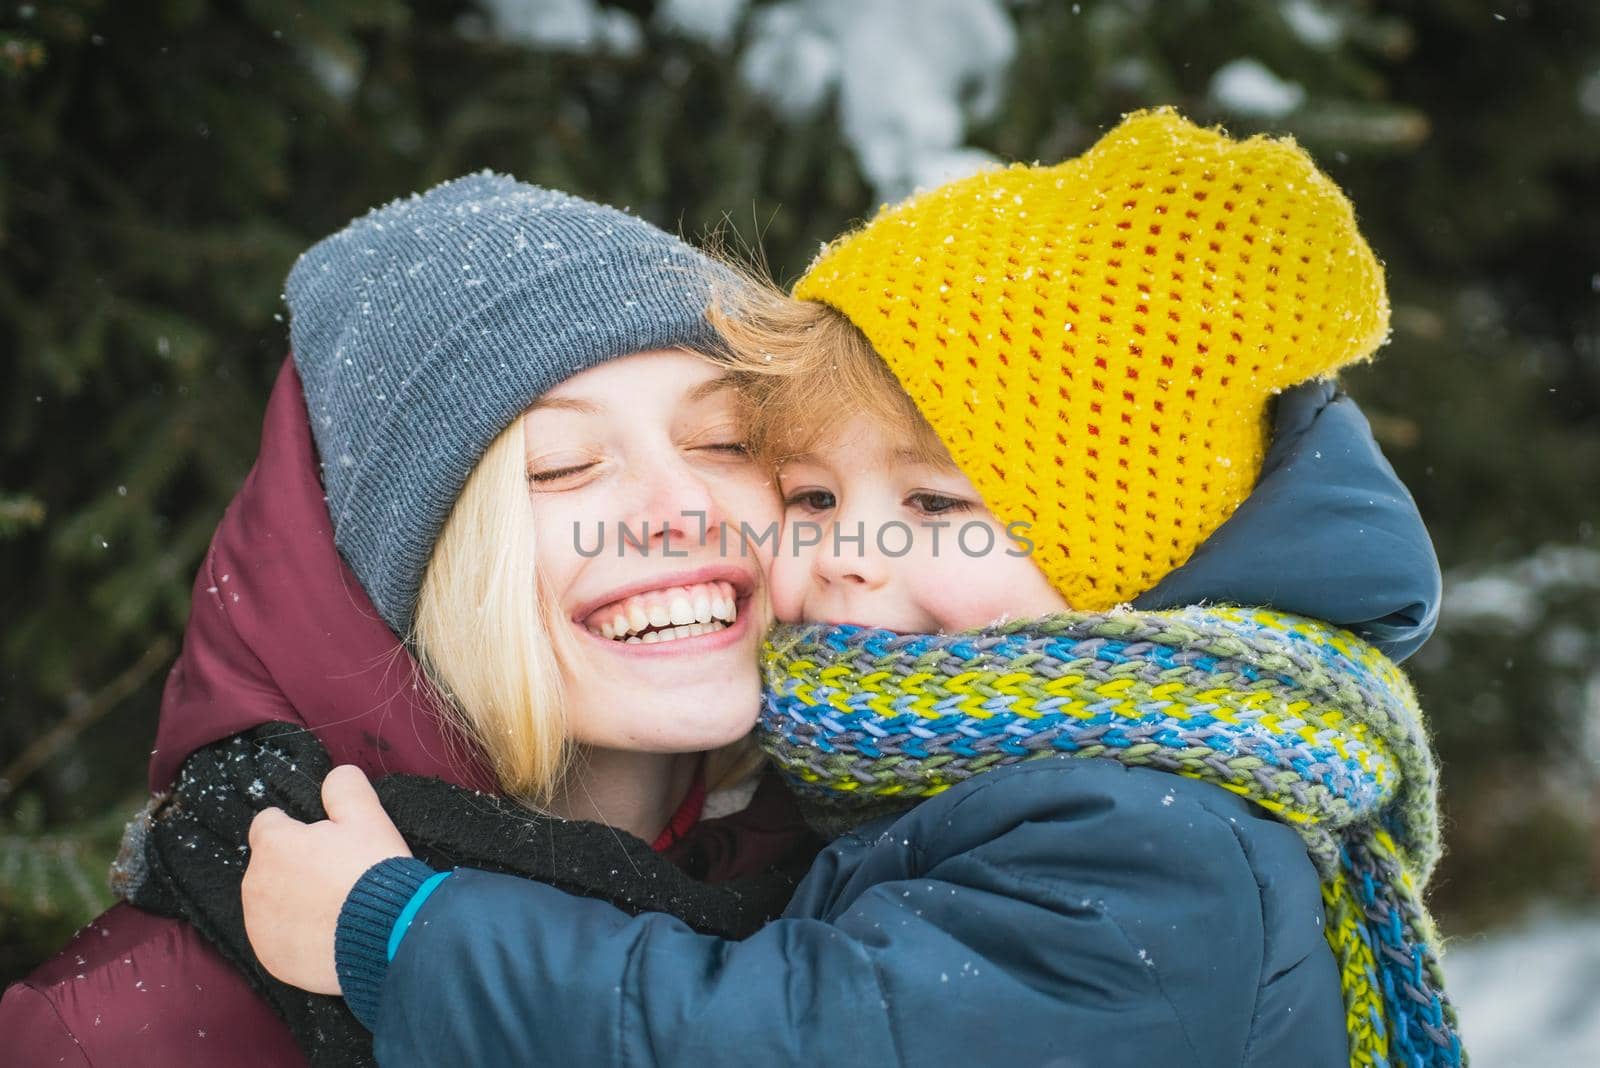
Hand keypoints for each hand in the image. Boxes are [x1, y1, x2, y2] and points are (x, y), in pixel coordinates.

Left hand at [242, 764, 411, 994]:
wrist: (386, 937)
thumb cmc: (373, 872)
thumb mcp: (368, 817)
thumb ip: (345, 787)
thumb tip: (334, 776)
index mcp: (273, 844)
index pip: (269, 822)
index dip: (298, 827)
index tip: (326, 840)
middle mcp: (255, 884)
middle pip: (270, 864)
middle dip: (296, 865)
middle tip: (337, 874)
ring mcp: (259, 925)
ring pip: (271, 901)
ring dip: (294, 899)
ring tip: (335, 906)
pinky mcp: (270, 957)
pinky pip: (278, 937)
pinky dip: (297, 934)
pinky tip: (328, 933)